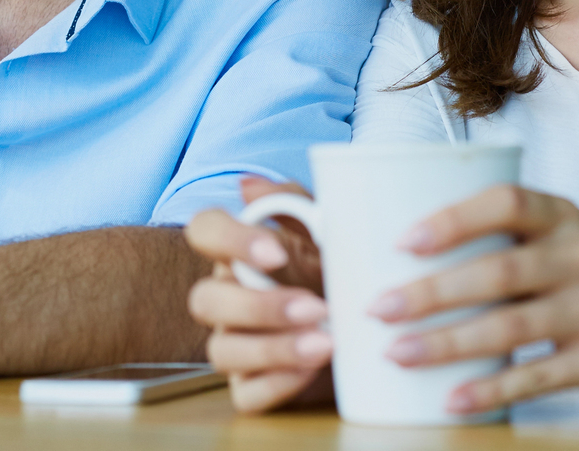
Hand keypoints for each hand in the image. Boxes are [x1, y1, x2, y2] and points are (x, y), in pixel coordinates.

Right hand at [184, 176, 331, 412]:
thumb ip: (291, 201)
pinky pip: (246, 394)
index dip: (229, 240)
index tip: (276, 254)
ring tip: (325, 344)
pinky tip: (312, 370)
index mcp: (238, 252)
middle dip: (258, 306)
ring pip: (222, 351)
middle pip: (204, 301)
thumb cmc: (337, 267)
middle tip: (316, 307)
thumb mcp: (325, 227)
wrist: (374, 322)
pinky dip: (277, 384)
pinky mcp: (254, 385)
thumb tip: (247, 185)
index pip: (203, 230)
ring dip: (273, 349)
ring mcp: (236, 343)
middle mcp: (227, 297)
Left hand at [369, 185, 578, 414]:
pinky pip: (537, 378)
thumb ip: (501, 234)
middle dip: (432, 293)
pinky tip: (451, 399)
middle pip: (498, 272)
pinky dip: (491, 390)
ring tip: (396, 353)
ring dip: (447, 344)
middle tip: (378, 308)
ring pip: (510, 329)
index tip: (403, 241)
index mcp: (563, 216)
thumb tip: (400, 248)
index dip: (455, 218)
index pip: (507, 203)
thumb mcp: (561, 231)